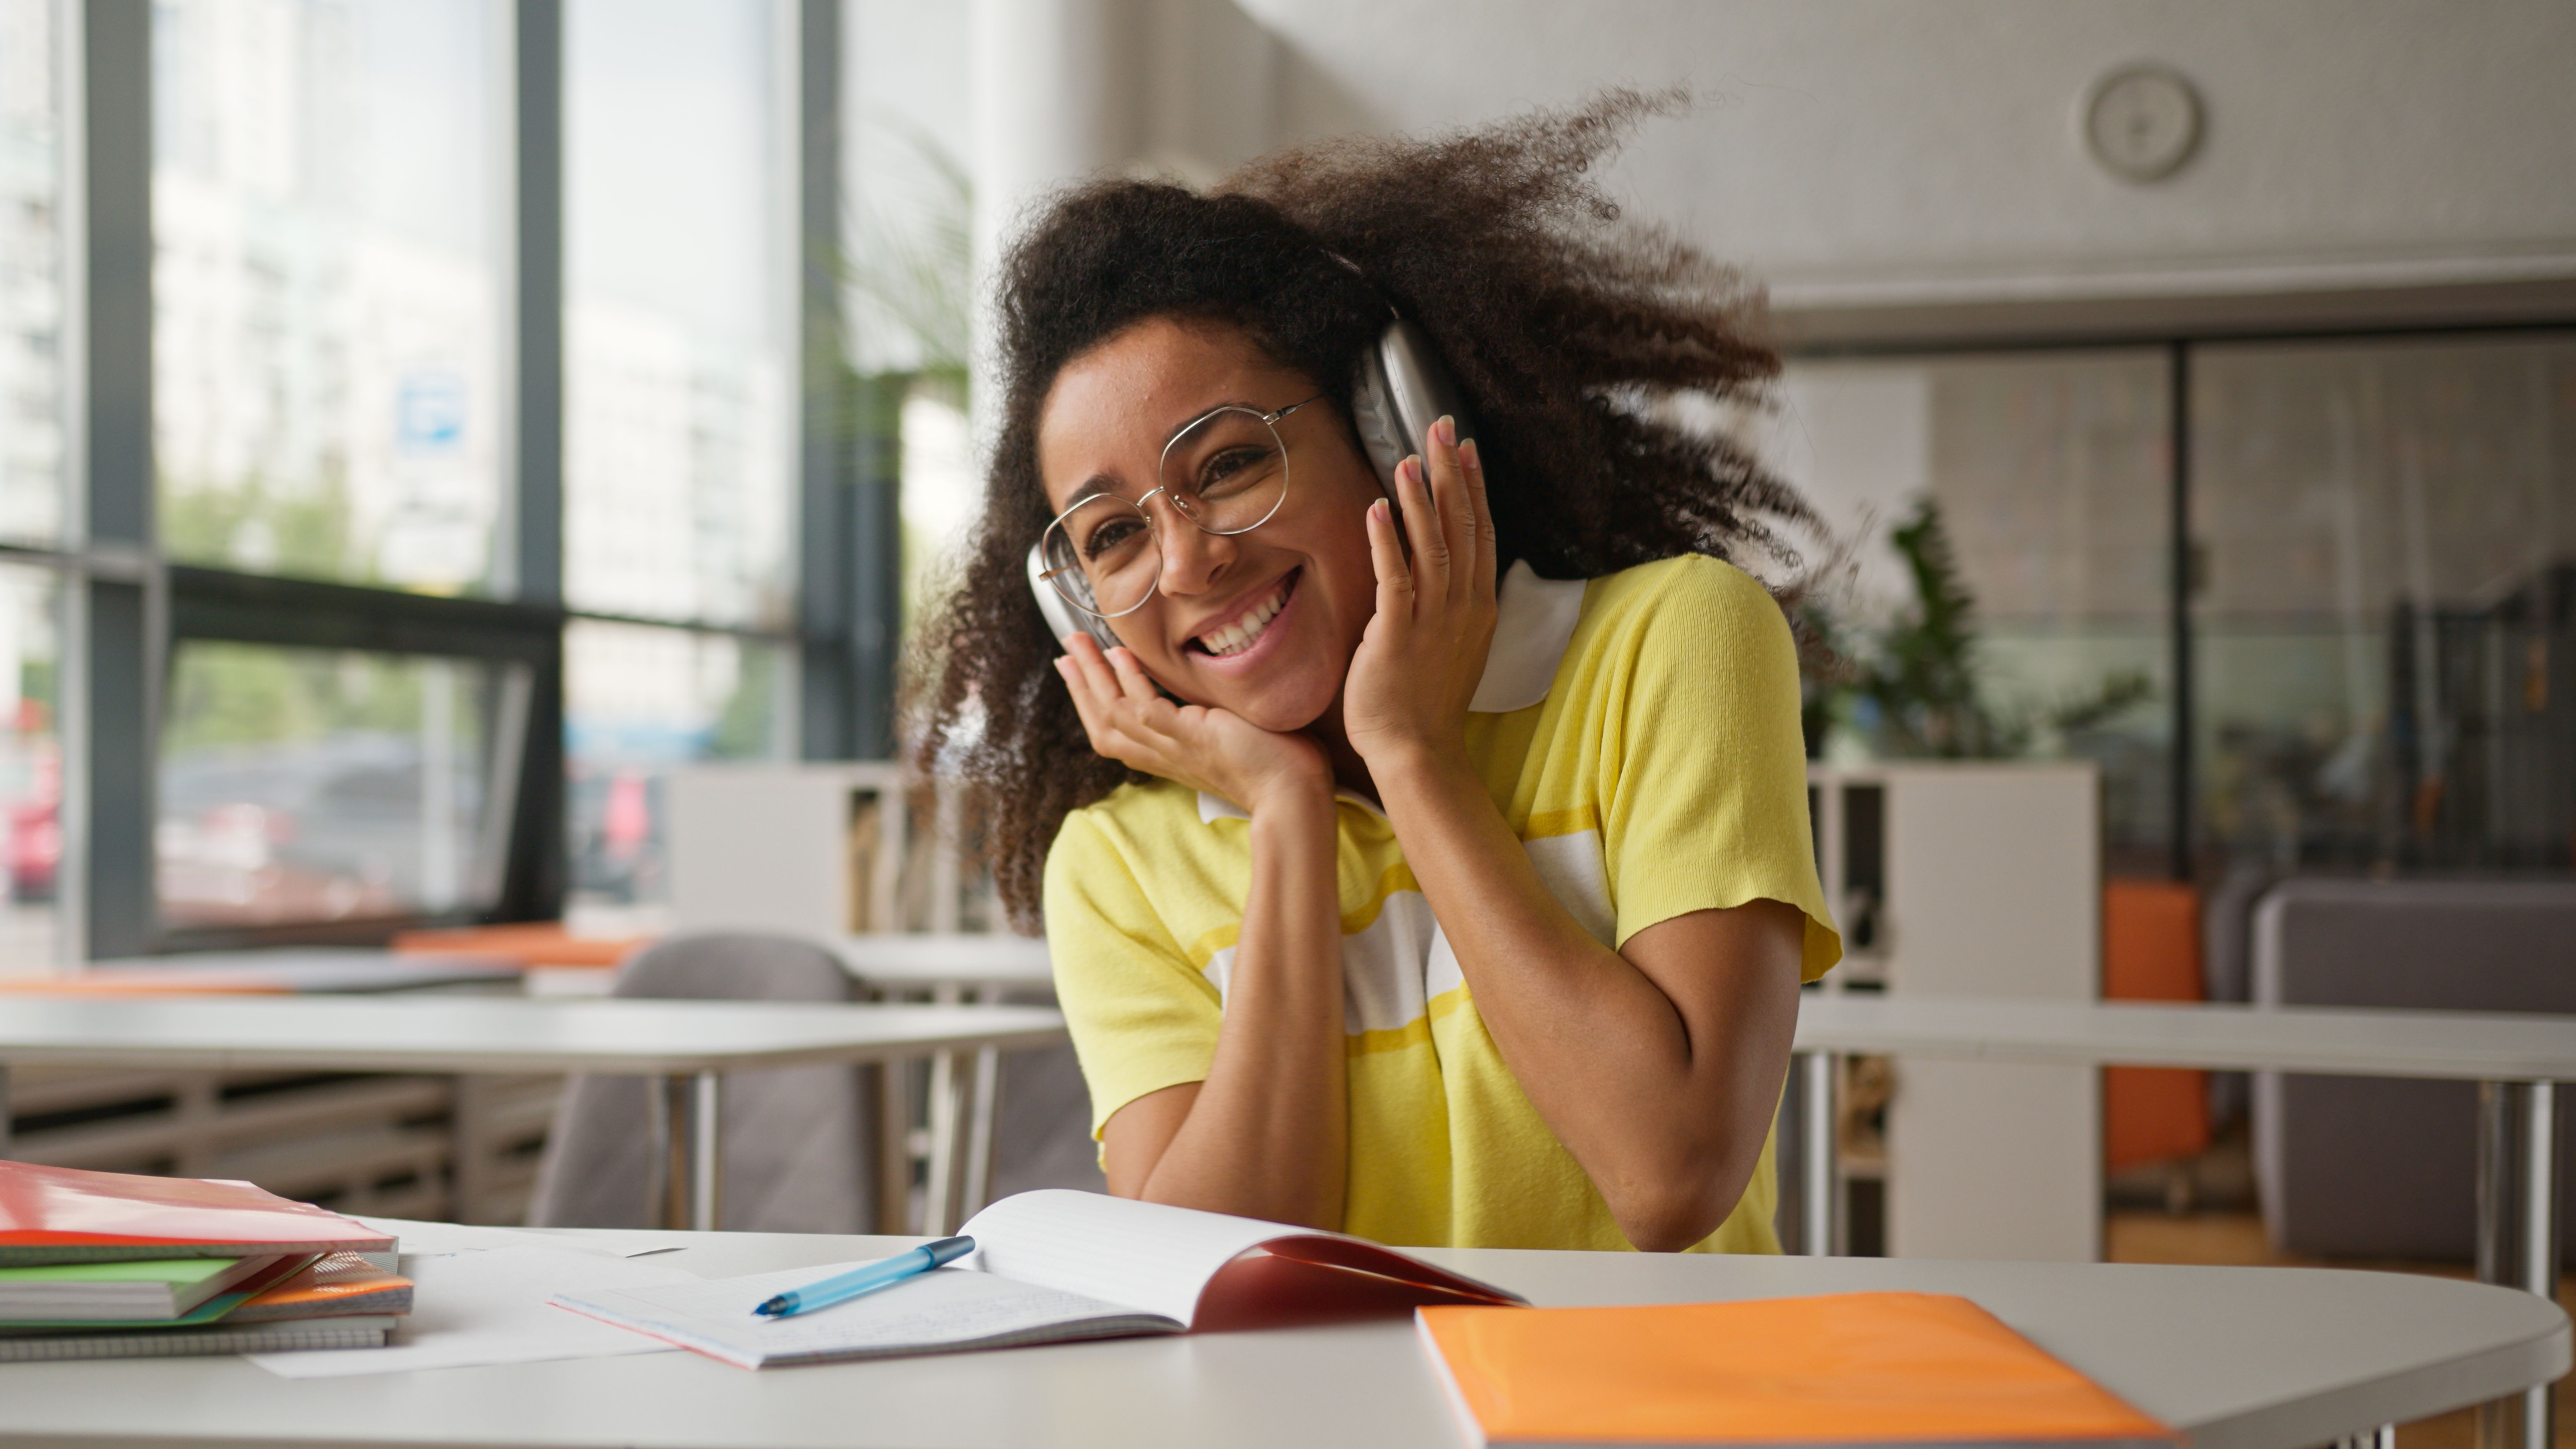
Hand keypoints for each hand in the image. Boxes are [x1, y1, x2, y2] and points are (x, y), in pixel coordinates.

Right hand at [1054, 633, 1330, 813]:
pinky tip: (1122, 654)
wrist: (1295, 796)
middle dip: (1081, 685)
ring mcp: (1176, 748)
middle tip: (1066, 649)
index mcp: (1171, 757)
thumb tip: (1209, 699)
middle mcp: (1166, 756)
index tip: (1079, 671)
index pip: (1117, 733)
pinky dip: (1131, 682)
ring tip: (1079, 641)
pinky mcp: (1193, 739)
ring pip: (1116, 713)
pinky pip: (1147, 711)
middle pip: (1104, 723)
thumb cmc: (1276, 767)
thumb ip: (1211, 722)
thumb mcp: (1231, 739)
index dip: (1092, 703)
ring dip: (1093, 676)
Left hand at [1342, 417, 1496, 768]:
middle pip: (1462, 526)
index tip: (1465, 447)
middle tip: (1440, 427)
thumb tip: (1446, 571)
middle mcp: (1463, 607)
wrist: (1417, 750)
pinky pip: (1395, 578)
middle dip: (1450, 474)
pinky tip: (1378, 506)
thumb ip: (1452, 604)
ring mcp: (1433, 621)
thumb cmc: (1426, 701)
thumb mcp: (1453, 644)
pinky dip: (1388, 540)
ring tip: (1408, 457)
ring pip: (1433, 545)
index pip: (1480, 532)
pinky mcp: (1397, 634)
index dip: (1473, 486)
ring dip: (1420, 498)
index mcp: (1479, 606)